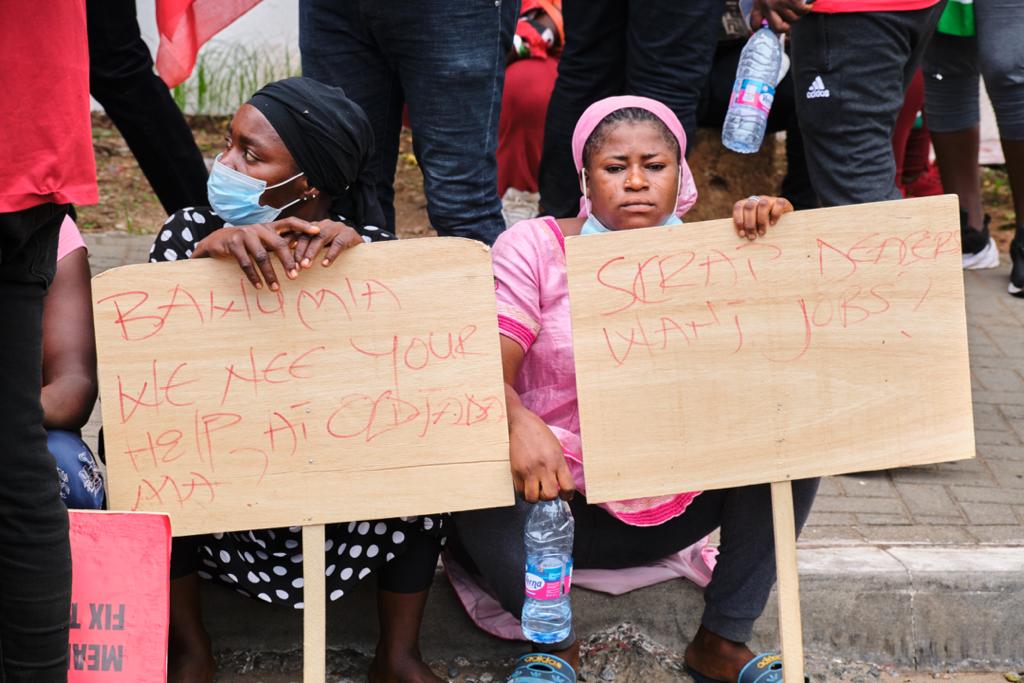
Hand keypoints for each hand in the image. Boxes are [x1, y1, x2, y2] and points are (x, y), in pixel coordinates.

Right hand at [193, 217, 320, 289]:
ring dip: (270, 274)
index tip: (318, 231)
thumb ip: (277, 244)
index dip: (304, 226)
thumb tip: (301, 255)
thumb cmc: (244, 244)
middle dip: (288, 261)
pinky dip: (253, 276)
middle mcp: (258, 228)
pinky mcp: (233, 243)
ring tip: (276, 288)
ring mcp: (245, 234)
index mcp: (268, 227)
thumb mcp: (261, 241)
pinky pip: (246, 262)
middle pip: (278, 243)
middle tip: (295, 276)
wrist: (215, 241)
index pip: (289, 222)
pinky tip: (259, 286)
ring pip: (262, 255)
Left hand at [292, 219, 363, 268]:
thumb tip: (286, 264)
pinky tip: (325, 264)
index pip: (298, 233)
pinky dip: (331, 254)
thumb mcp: (318, 250)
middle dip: (299, 250)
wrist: (360, 248)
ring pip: (321, 237)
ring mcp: (337, 227)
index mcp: (313, 227)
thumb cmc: (336, 251)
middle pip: (307, 235)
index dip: (289, 244)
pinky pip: (338, 243)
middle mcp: (323, 225)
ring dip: (312, 252)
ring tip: (306, 265)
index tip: (281, 258)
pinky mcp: (349, 233)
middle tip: (294, 265)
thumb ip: (305, 252)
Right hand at [509, 409, 574, 502]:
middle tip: (547, 490)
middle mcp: (544, 467)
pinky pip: (520, 492)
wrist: (519, 423)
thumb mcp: (556, 447)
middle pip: (550, 495)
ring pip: (534, 498)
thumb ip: (559, 465)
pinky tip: (526, 486)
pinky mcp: (515, 471)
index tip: (564, 495)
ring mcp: (528, 470)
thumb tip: (561, 483)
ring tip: (536, 489)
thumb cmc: (539, 432)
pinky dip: (524, 493)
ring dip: (536, 497)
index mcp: (557, 461)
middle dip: (550, 496)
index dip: (567, 495)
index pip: (568, 487)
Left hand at [732, 195, 792, 239]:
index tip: (742, 234)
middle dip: (749, 224)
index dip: (738, 220)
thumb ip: (746, 230)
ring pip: (763, 205)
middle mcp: (757, 200)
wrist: (784, 221)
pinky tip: (772, 224)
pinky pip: (778, 204)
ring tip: (762, 233)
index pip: (738, 207)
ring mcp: (769, 199)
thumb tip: (739, 239)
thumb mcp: (753, 227)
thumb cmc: (764, 228)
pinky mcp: (781, 201)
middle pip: (749, 207)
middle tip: (752, 237)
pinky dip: (775, 215)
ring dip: (761, 221)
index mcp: (747, 204)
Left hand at [750, 0, 811, 33]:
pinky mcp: (791, 0)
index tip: (768, 29)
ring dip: (797, 15)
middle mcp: (767, 5)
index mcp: (757, 4)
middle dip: (786, 27)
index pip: (755, 25)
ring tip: (798, 8)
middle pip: (778, 28)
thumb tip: (768, 23)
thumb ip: (764, 7)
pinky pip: (802, 11)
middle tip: (788, 23)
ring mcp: (779, 3)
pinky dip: (807, 8)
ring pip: (793, 19)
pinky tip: (807, 5)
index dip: (761, 30)